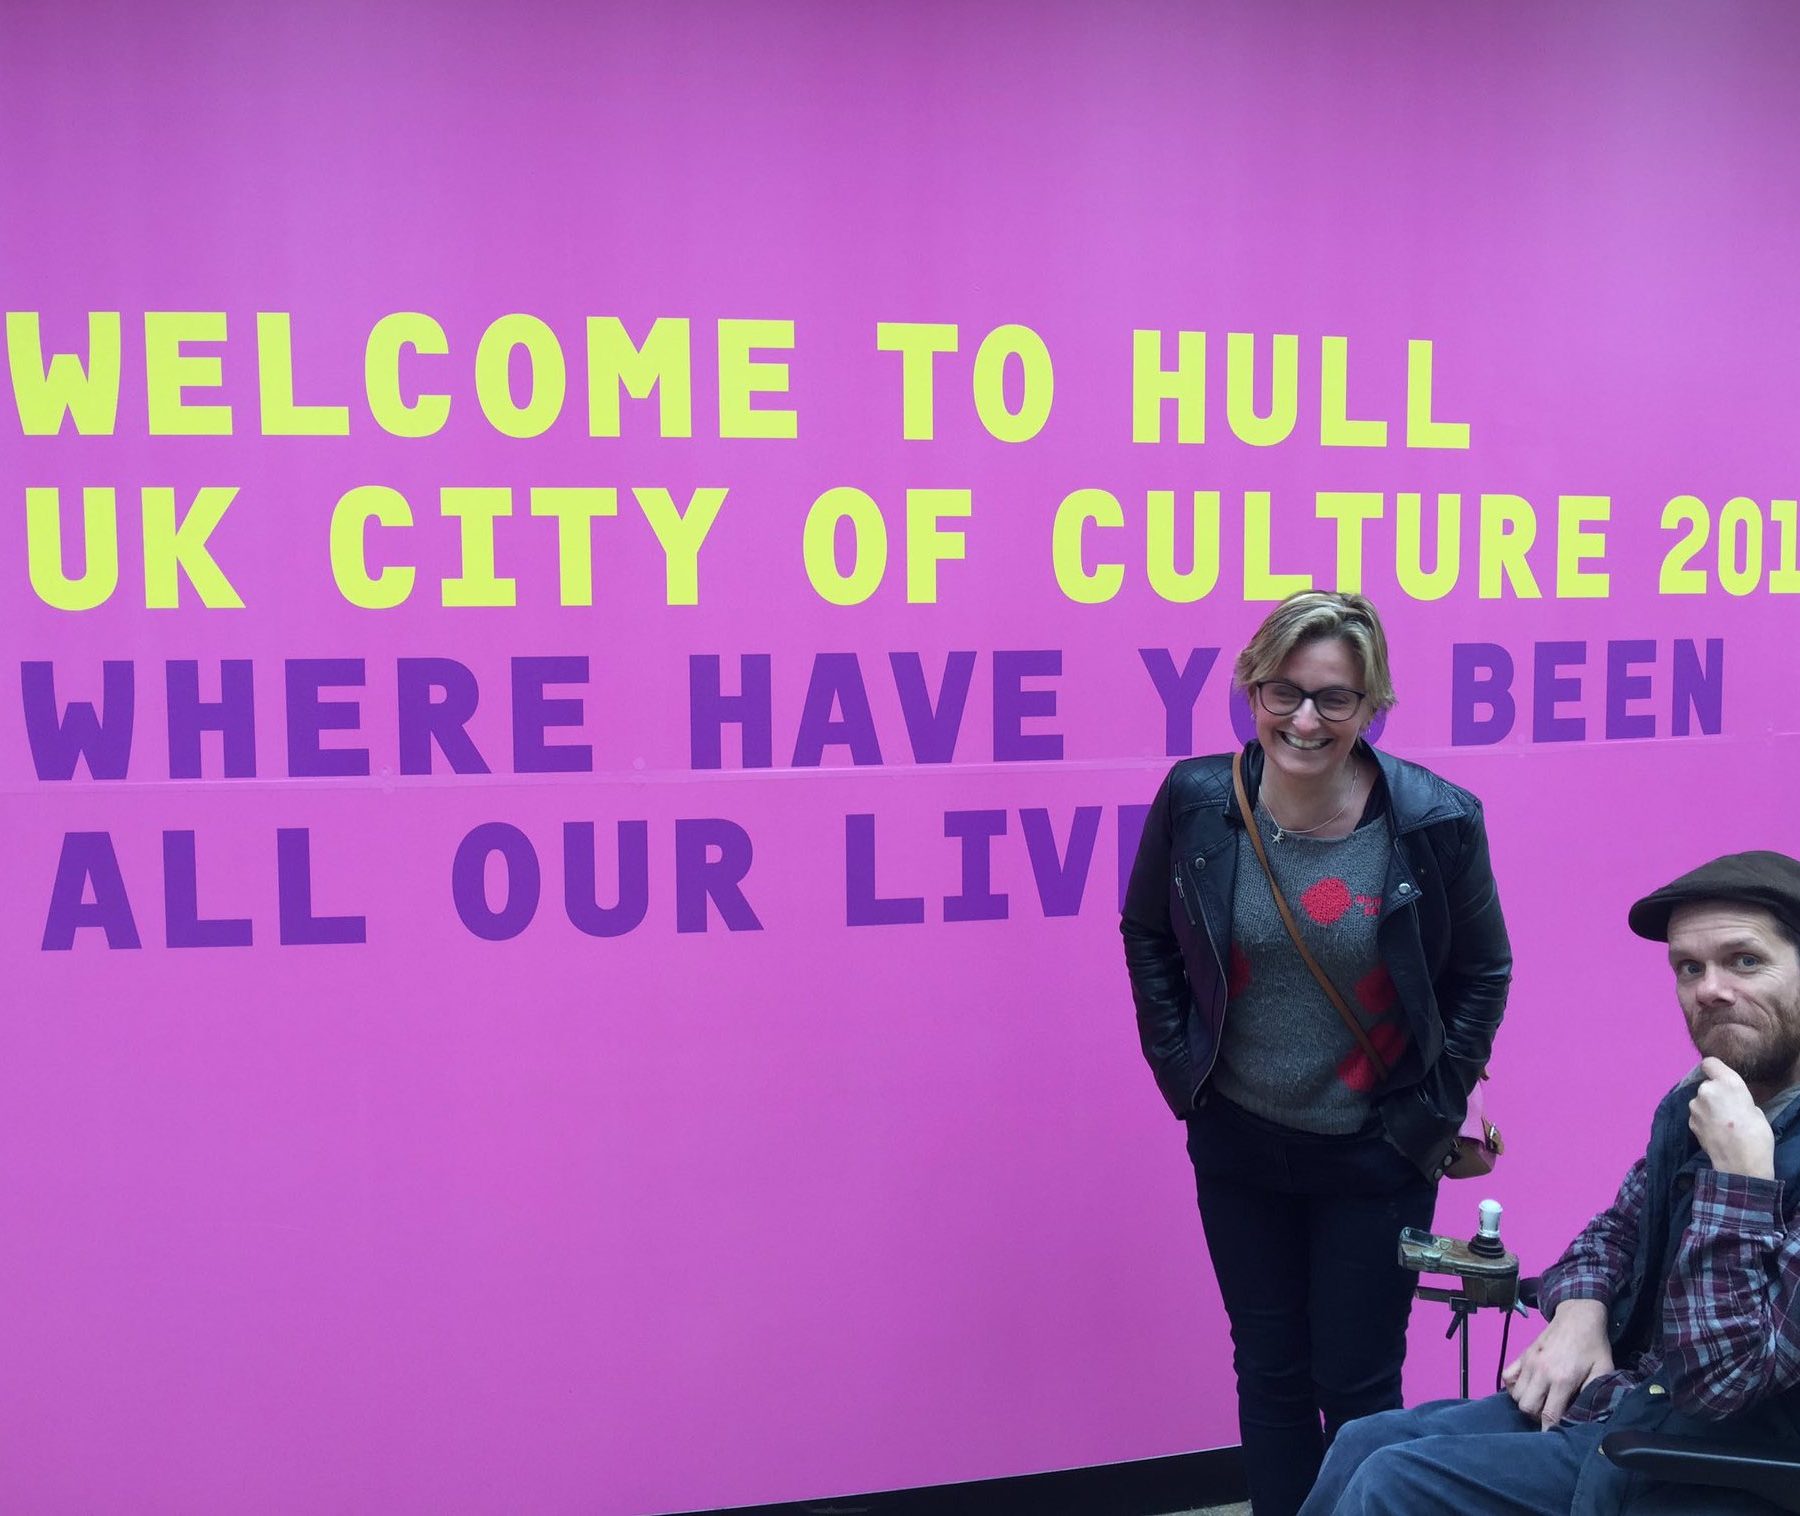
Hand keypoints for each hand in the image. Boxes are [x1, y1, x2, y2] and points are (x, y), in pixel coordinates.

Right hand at [1502, 1298, 1612, 1428]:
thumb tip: (1587, 1417)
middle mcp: (1541, 1372)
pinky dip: (1512, 1386)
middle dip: (1537, 1417)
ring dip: (1526, 1402)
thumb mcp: (1604, 1370)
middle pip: (1527, 1407)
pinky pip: (1506, 1377)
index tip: (1554, 1437)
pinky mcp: (1522, 1355)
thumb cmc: (1594, 1346)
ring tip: (1540, 1401)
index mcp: (1562, 1379)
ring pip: (1516, 1395)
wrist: (1578, 1315)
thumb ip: (1595, 1393)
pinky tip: (1527, 1387)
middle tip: (1550, 1414)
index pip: (1548, 1415)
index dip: (1549, 1430)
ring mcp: (1528, 1363)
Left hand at [1689, 1057, 1775, 1178]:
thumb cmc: (1757, 1134)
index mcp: (1728, 1082)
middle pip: (1706, 1085)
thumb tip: (1730, 1100)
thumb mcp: (1755, 1109)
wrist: (1741, 1163)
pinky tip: (1715, 1132)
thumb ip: (1737, 1098)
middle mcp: (1707, 1089)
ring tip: (1721, 1124)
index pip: (1709, 1063)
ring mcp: (1695, 1105)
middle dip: (1714, 1093)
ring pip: (1700, 1101)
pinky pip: (1697, 1115)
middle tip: (1727, 1109)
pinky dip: (1703, 1120)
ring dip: (1707, 1108)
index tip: (1719, 1077)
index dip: (1714, 1069)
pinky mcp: (1689, 1121)